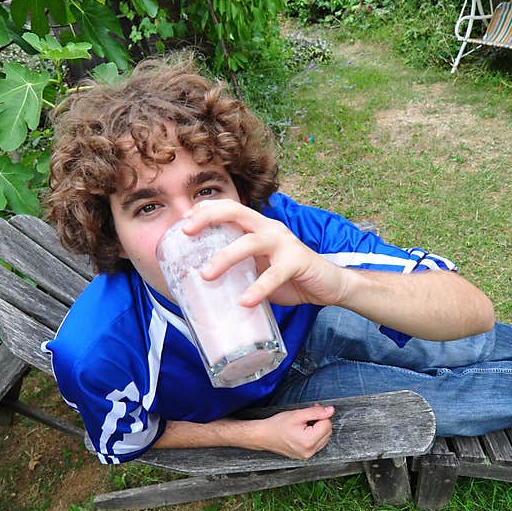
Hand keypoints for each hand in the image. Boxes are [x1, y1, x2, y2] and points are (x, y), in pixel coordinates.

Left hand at [181, 198, 348, 307]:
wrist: (328, 285)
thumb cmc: (290, 277)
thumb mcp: (258, 269)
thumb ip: (238, 270)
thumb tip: (203, 285)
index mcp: (258, 228)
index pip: (229, 209)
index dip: (205, 210)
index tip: (182, 222)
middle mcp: (269, 229)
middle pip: (235, 213)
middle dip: (208, 218)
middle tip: (187, 232)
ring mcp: (284, 243)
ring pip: (250, 242)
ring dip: (225, 257)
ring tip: (206, 275)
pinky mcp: (296, 261)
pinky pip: (274, 274)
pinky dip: (257, 289)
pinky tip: (244, 301)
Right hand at [252, 404, 333, 459]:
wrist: (263, 435)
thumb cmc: (276, 425)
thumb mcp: (297, 414)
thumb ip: (316, 412)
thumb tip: (331, 410)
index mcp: (308, 441)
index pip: (327, 425)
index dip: (321, 415)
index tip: (312, 409)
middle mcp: (309, 451)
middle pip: (327, 432)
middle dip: (320, 422)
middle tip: (307, 416)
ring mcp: (307, 455)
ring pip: (324, 439)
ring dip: (318, 429)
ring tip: (304, 424)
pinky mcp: (304, 456)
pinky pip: (317, 444)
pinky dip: (314, 436)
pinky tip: (304, 431)